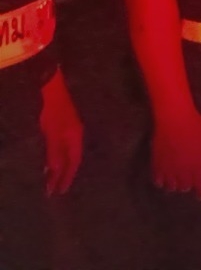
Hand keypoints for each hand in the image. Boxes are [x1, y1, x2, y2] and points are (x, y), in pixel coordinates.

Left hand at [39, 70, 82, 195]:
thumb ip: (54, 151)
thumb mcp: (52, 131)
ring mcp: (68, 129)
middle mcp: (74, 135)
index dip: (66, 178)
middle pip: (70, 160)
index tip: (58, 192)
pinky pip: (60, 146)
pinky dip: (55, 157)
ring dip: (58, 167)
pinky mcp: (61, 125)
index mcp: (75, 137)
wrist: (49, 85)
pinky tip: (48, 161)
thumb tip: (54, 171)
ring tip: (50, 181)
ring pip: (65, 153)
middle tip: (54, 191)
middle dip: (62, 175)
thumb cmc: (51, 108)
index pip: (73, 163)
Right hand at [151, 108, 200, 200]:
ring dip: (174, 187)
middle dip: (188, 187)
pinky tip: (161, 183)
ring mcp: (169, 168)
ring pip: (171, 185)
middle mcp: (184, 171)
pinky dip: (160, 182)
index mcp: (199, 166)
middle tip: (188, 187)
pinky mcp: (157, 163)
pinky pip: (157, 178)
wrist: (174, 119)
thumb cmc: (196, 127)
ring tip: (175, 187)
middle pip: (185, 186)